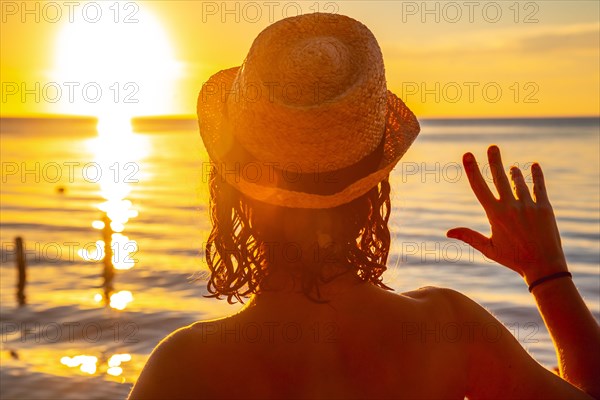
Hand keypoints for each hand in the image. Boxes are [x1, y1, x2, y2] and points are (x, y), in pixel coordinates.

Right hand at [447, 145, 567, 284]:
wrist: (544, 267)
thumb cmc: (513, 259)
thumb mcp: (488, 249)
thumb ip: (469, 236)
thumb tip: (448, 232)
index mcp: (495, 215)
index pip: (479, 187)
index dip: (472, 170)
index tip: (467, 155)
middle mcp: (511, 207)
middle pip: (500, 178)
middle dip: (494, 161)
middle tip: (492, 147)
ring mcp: (529, 206)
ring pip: (519, 182)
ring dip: (514, 174)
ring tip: (511, 168)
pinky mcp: (545, 208)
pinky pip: (539, 187)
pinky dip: (536, 176)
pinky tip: (534, 166)